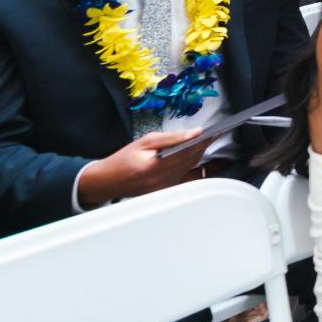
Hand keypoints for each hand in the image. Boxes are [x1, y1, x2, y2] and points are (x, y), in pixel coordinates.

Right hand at [73, 130, 212, 207]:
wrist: (107, 181)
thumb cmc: (123, 159)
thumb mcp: (145, 142)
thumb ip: (171, 138)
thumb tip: (194, 132)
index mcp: (155, 167)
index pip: (187, 152)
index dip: (203, 141)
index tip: (215, 131)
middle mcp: (162, 180)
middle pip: (191, 160)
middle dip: (203, 146)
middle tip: (214, 133)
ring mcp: (165, 188)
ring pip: (190, 168)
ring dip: (199, 154)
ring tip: (207, 141)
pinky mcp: (165, 190)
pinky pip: (184, 175)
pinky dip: (191, 164)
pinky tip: (196, 154)